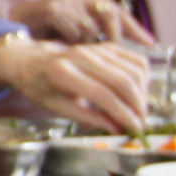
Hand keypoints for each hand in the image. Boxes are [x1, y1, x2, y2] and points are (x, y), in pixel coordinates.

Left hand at [0, 36, 150, 132]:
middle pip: (123, 81)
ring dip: (142, 93)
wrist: (32, 61)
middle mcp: (81, 56)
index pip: (103, 95)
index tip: (136, 129)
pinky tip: (137, 93)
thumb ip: (88, 118)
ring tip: (138, 111)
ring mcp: (96, 48)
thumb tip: (118, 129)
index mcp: (63, 73)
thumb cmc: (41, 87)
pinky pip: (137, 61)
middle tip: (141, 123)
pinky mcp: (107, 46)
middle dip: (137, 105)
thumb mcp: (56, 107)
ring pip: (134, 70)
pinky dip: (143, 79)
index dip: (123, 114)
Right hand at [7, 0, 151, 46]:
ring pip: (91, 28)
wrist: (12, 31)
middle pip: (110, 13)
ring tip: (72, 49)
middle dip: (113, 37)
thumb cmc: (47, 35)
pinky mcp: (53, 7)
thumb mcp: (78, 34)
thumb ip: (99, 37)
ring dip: (84, 44)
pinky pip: (73, 32)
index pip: (119, 11)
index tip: (151, 44)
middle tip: (109, 54)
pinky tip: (60, 44)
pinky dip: (69, 42)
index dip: (135, 28)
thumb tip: (130, 52)